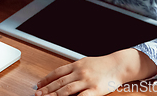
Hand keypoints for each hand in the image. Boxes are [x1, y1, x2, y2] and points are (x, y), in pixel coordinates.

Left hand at [35, 49, 156, 95]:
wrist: (119, 65)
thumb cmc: (103, 65)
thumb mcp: (86, 63)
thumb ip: (74, 70)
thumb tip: (60, 76)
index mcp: (77, 65)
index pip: (57, 72)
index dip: (47, 79)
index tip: (39, 85)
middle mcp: (80, 72)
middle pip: (59, 82)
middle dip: (47, 89)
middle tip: (37, 94)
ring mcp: (87, 81)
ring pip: (66, 90)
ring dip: (54, 95)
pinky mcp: (95, 90)